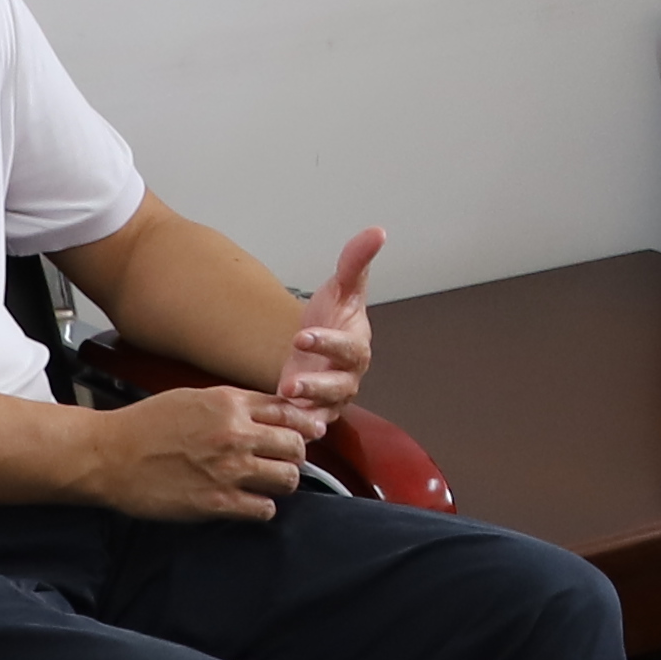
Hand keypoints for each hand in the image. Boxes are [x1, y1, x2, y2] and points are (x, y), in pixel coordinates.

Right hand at [97, 380, 315, 519]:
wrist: (109, 456)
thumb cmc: (146, 425)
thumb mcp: (193, 399)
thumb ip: (233, 404)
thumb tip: (269, 411)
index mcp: (229, 404)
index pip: (289, 412)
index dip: (305, 425)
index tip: (310, 433)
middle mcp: (235, 434)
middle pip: (296, 446)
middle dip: (294, 455)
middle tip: (282, 461)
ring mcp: (228, 470)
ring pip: (288, 479)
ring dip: (281, 482)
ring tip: (266, 483)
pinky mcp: (217, 502)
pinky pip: (264, 509)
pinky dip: (262, 507)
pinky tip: (248, 502)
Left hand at [275, 229, 384, 420]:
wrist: (315, 344)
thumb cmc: (332, 315)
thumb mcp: (340, 287)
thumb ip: (355, 261)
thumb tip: (378, 231)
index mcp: (357, 346)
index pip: (348, 348)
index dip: (328, 344)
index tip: (302, 336)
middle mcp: (349, 376)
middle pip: (339, 386)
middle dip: (316, 386)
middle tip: (291, 384)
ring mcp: (332, 398)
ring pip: (324, 409)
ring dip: (304, 410)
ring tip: (282, 404)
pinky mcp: (313, 414)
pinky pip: (309, 425)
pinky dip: (298, 428)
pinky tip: (282, 427)